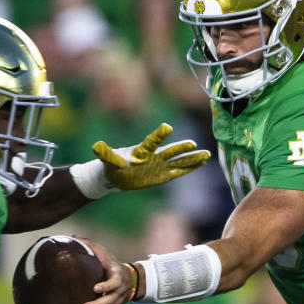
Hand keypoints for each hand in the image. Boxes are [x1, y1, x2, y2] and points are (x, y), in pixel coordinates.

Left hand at [75, 236, 133, 303]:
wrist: (131, 279)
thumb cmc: (112, 264)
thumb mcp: (105, 253)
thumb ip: (91, 246)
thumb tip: (74, 237)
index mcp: (118, 276)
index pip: (114, 282)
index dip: (107, 286)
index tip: (96, 288)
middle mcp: (119, 291)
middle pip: (110, 300)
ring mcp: (117, 301)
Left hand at [93, 123, 209, 190]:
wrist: (116, 176)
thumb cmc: (112, 166)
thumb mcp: (109, 161)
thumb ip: (106, 154)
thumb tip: (96, 146)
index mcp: (142, 151)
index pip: (152, 141)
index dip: (159, 135)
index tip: (167, 127)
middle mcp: (154, 156)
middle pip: (170, 151)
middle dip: (181, 149)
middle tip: (194, 144)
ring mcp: (160, 165)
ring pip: (179, 161)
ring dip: (192, 158)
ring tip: (207, 154)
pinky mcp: (163, 175)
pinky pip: (179, 171)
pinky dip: (190, 168)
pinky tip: (201, 164)